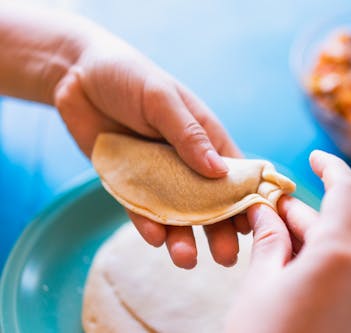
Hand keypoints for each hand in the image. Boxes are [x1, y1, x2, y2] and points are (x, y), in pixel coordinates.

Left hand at [51, 17, 248, 267]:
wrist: (78, 77)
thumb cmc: (131, 77)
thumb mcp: (163, 99)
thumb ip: (189, 134)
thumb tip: (219, 171)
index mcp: (206, 139)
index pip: (235, 175)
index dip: (247, 199)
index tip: (256, 225)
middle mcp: (187, 162)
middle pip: (209, 202)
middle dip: (219, 229)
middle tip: (225, 258)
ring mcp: (159, 176)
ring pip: (177, 213)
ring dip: (184, 237)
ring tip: (186, 258)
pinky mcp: (129, 184)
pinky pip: (141, 209)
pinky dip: (148, 224)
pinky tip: (156, 238)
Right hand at [226, 150, 350, 332]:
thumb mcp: (259, 285)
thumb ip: (269, 240)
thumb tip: (265, 210)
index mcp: (342, 259)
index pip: (347, 193)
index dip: (331, 168)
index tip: (313, 158)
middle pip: (335, 227)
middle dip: (299, 215)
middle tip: (263, 208)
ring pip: (337, 252)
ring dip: (304, 241)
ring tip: (266, 236)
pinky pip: (341, 276)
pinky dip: (315, 264)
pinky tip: (284, 266)